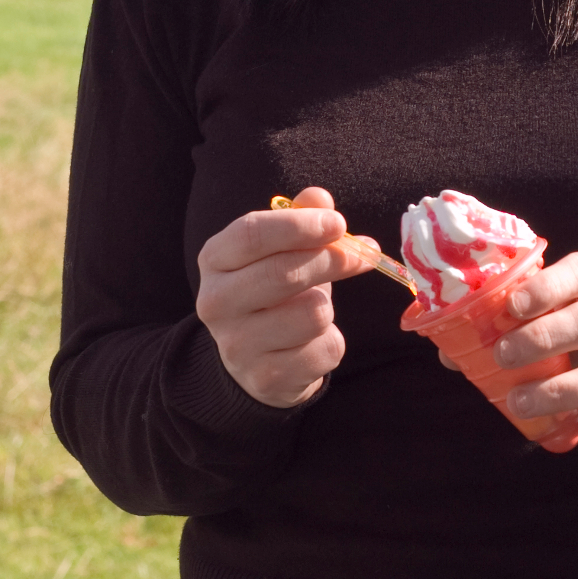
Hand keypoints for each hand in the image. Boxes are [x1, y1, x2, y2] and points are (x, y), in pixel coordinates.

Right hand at [195, 187, 376, 407]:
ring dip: (328, 306)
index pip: (252, 235)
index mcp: (215, 260)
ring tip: (316, 307)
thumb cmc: (273, 290)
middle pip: (283, 273)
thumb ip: (300, 218)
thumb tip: (320, 199)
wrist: (255, 360)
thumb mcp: (280, 249)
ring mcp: (237, 346)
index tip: (338, 223)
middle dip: (331, 260)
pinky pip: (324, 350)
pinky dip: (331, 342)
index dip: (300, 226)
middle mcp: (216, 303)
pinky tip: (313, 341)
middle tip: (362, 254)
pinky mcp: (266, 378)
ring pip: (312, 314)